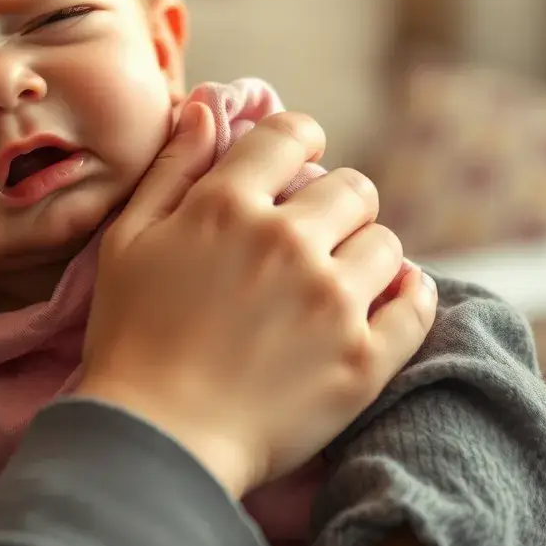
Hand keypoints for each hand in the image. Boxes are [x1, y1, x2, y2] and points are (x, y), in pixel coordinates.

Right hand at [78, 102, 436, 498]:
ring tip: (333, 280)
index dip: (298, 139)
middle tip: (310, 235)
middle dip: (334, 202)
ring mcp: (331, 301)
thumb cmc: (132, 334)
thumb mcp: (129, 238)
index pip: (292, 133)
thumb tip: (203, 107)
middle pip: (353, 187)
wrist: (158, 438)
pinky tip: (380, 303)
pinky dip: (406, 296)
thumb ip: (172, 167)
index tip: (295, 162)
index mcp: (228, 206)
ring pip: (387, 242)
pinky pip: (416, 303)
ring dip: (364, 252)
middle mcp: (287, 242)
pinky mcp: (363, 359)